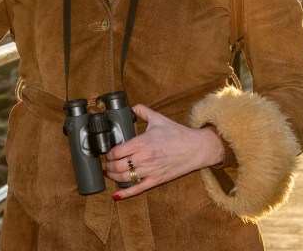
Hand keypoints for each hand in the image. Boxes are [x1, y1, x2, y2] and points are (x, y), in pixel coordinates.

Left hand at [104, 104, 223, 199]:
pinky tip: (117, 195)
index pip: (117, 151)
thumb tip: (131, 107)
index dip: (108, 154)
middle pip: (118, 166)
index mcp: (142, 142)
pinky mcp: (157, 180)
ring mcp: (150, 170)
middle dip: (108, 166)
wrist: (196, 148)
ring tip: (110, 173)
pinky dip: (126, 193)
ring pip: (125, 177)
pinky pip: (138, 188)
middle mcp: (144, 158)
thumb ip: (142, 111)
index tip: (107, 153)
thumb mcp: (158, 118)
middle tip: (106, 164)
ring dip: (114, 176)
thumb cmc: (178, 134)